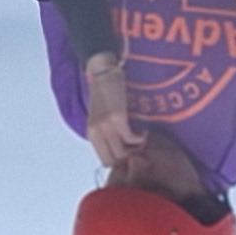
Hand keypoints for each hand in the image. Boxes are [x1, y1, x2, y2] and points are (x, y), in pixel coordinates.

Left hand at [81, 52, 138, 170]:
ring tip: (142, 139)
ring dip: (136, 149)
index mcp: (92, 135)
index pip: (105, 161)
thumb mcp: (101, 119)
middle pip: (114, 160)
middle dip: (129, 158)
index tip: (132, 155)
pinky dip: (140, 138)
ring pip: (123, 153)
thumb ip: (107, 135)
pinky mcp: (117, 119)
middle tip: (140, 148)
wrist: (103, 73)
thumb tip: (123, 151)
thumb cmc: (104, 94)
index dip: (120, 162)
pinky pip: (131, 139)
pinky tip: (144, 131)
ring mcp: (106, 127)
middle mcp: (97, 133)